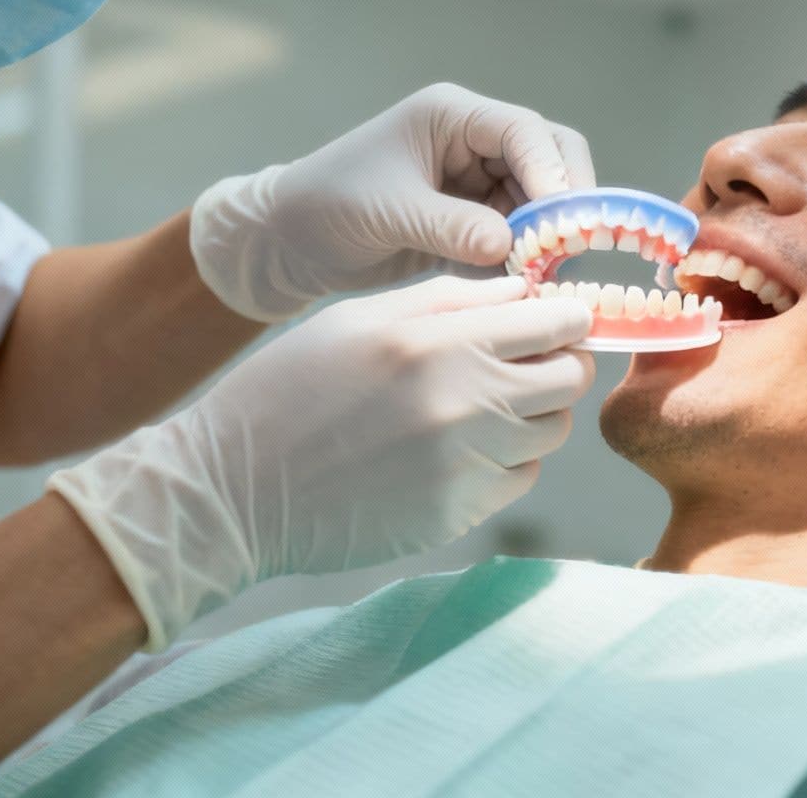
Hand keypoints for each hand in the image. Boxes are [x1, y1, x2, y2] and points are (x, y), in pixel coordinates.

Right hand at [47, 275, 594, 649]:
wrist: (236, 487)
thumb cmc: (292, 387)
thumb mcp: (361, 317)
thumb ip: (450, 299)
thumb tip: (525, 291)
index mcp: (439, 339)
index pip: (557, 322)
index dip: (564, 319)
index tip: (552, 322)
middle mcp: (465, 401)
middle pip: (570, 378)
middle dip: (557, 365)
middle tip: (521, 365)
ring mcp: (465, 464)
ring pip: (552, 432)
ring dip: (531, 416)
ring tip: (479, 409)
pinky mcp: (458, 514)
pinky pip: (518, 480)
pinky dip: (502, 464)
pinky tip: (453, 453)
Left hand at [192, 82, 595, 321]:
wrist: (290, 241)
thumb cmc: (327, 205)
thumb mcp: (389, 212)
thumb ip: (451, 227)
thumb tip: (510, 246)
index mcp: (452, 116)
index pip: (524, 132)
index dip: (553, 171)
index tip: (564, 217)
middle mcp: (474, 142)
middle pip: (550, 160)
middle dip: (565, 204)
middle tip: (572, 251)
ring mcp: (478, 182)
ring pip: (541, 204)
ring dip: (549, 239)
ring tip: (550, 279)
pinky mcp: (475, 221)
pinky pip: (519, 237)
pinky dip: (526, 260)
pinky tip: (527, 289)